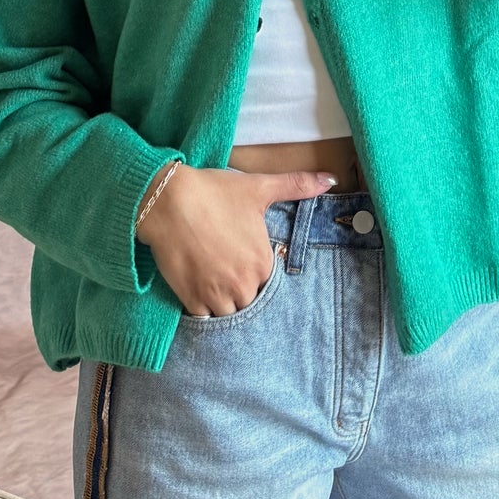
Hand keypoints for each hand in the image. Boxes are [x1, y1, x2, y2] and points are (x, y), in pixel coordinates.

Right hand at [140, 162, 332, 315]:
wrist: (168, 201)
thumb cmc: (215, 193)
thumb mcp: (259, 188)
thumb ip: (296, 185)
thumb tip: (330, 179)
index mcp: (263, 262)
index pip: (267, 282)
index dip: (253, 270)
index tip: (239, 258)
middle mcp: (244, 284)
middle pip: (248, 300)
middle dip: (239, 288)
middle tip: (223, 268)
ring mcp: (217, 295)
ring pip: (229, 314)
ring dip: (223, 302)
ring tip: (211, 281)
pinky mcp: (192, 300)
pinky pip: (204, 319)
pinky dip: (202, 309)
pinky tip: (197, 291)